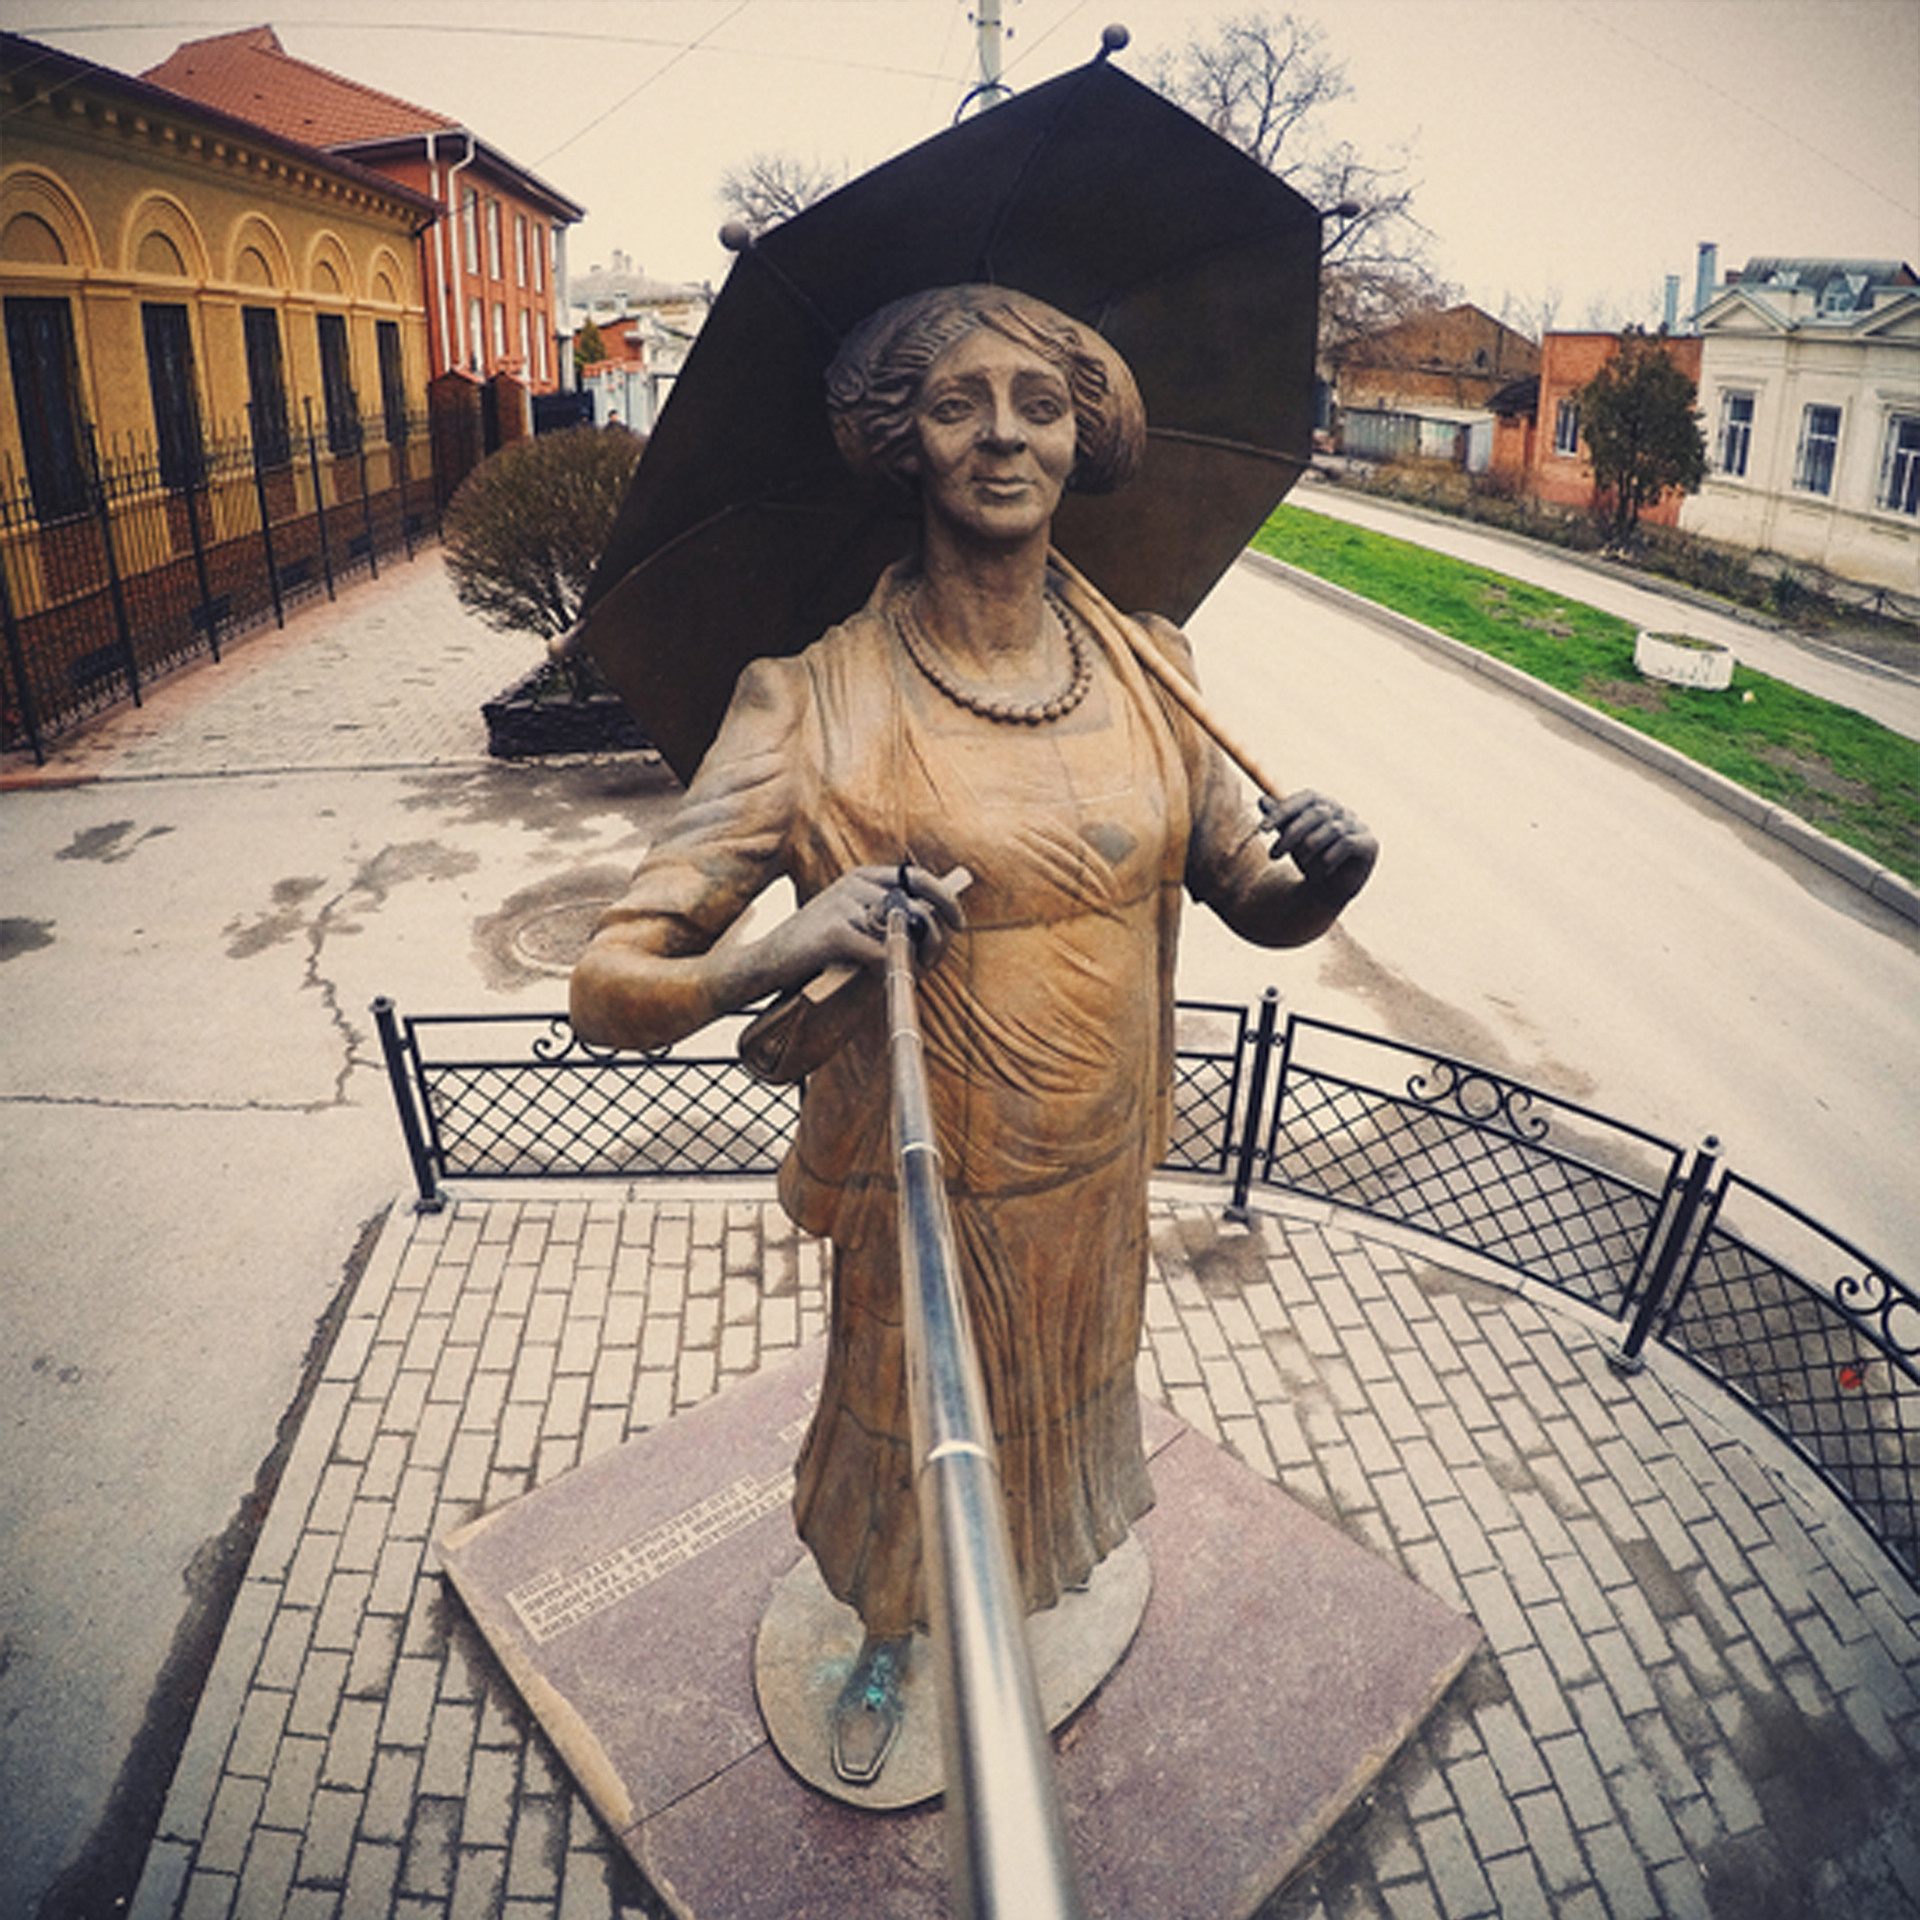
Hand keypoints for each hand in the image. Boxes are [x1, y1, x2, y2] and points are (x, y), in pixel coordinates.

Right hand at [782, 863, 967, 976]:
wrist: (765, 962)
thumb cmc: (811, 950)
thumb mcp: (850, 923)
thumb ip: (883, 919)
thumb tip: (930, 930)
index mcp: (862, 877)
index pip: (918, 877)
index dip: (945, 899)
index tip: (959, 922)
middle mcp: (855, 884)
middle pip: (918, 901)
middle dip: (938, 931)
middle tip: (938, 957)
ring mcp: (844, 904)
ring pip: (903, 931)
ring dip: (916, 957)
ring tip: (910, 972)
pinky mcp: (835, 932)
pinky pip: (882, 953)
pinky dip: (891, 970)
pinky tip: (885, 979)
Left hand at [1259, 790, 1377, 905]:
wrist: (1326, 890)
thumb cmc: (1307, 860)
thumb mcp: (1289, 841)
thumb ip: (1279, 820)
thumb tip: (1262, 799)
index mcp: (1324, 804)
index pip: (1304, 798)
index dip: (1283, 811)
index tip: (1262, 829)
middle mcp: (1342, 811)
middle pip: (1316, 813)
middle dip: (1291, 834)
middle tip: (1274, 855)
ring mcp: (1358, 826)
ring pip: (1331, 828)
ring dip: (1310, 847)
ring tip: (1300, 862)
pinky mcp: (1369, 843)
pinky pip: (1347, 843)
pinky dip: (1330, 856)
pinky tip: (1322, 869)